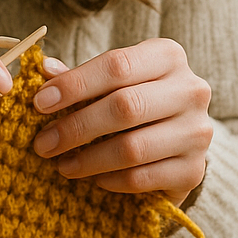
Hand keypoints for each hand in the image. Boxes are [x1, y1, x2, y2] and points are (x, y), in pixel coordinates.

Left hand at [30, 40, 211, 202]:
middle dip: (76, 127)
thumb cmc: (134, 103)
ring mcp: (197, 132)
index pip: (117, 64)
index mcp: (168, 56)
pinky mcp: (194, 171)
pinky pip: (142, 178)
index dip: (75, 84)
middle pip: (125, 106)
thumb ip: (79, 77)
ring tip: (62, 165)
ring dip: (89, 159)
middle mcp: (191, 90)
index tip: (40, 103)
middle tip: (44, 143)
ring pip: (133, 147)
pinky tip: (93, 180)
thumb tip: (45, 69)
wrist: (175, 144)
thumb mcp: (110, 83)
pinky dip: (111, 181)